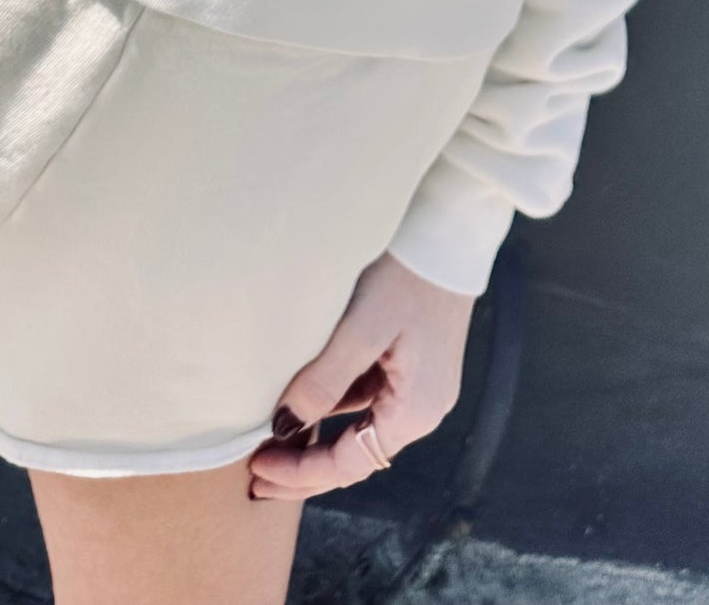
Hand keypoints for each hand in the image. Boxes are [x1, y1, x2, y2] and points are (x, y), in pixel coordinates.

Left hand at [246, 252, 475, 501]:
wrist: (451, 231)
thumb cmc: (409, 276)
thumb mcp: (361, 329)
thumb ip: (324, 382)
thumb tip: (284, 426)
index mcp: (415, 411)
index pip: (349, 464)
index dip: (300, 474)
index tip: (257, 470)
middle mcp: (423, 409)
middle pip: (356, 456)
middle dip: (306, 469)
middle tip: (257, 477)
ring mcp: (420, 387)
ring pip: (360, 429)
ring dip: (318, 439)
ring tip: (273, 443)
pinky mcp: (414, 364)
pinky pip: (368, 400)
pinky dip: (335, 409)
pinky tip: (306, 404)